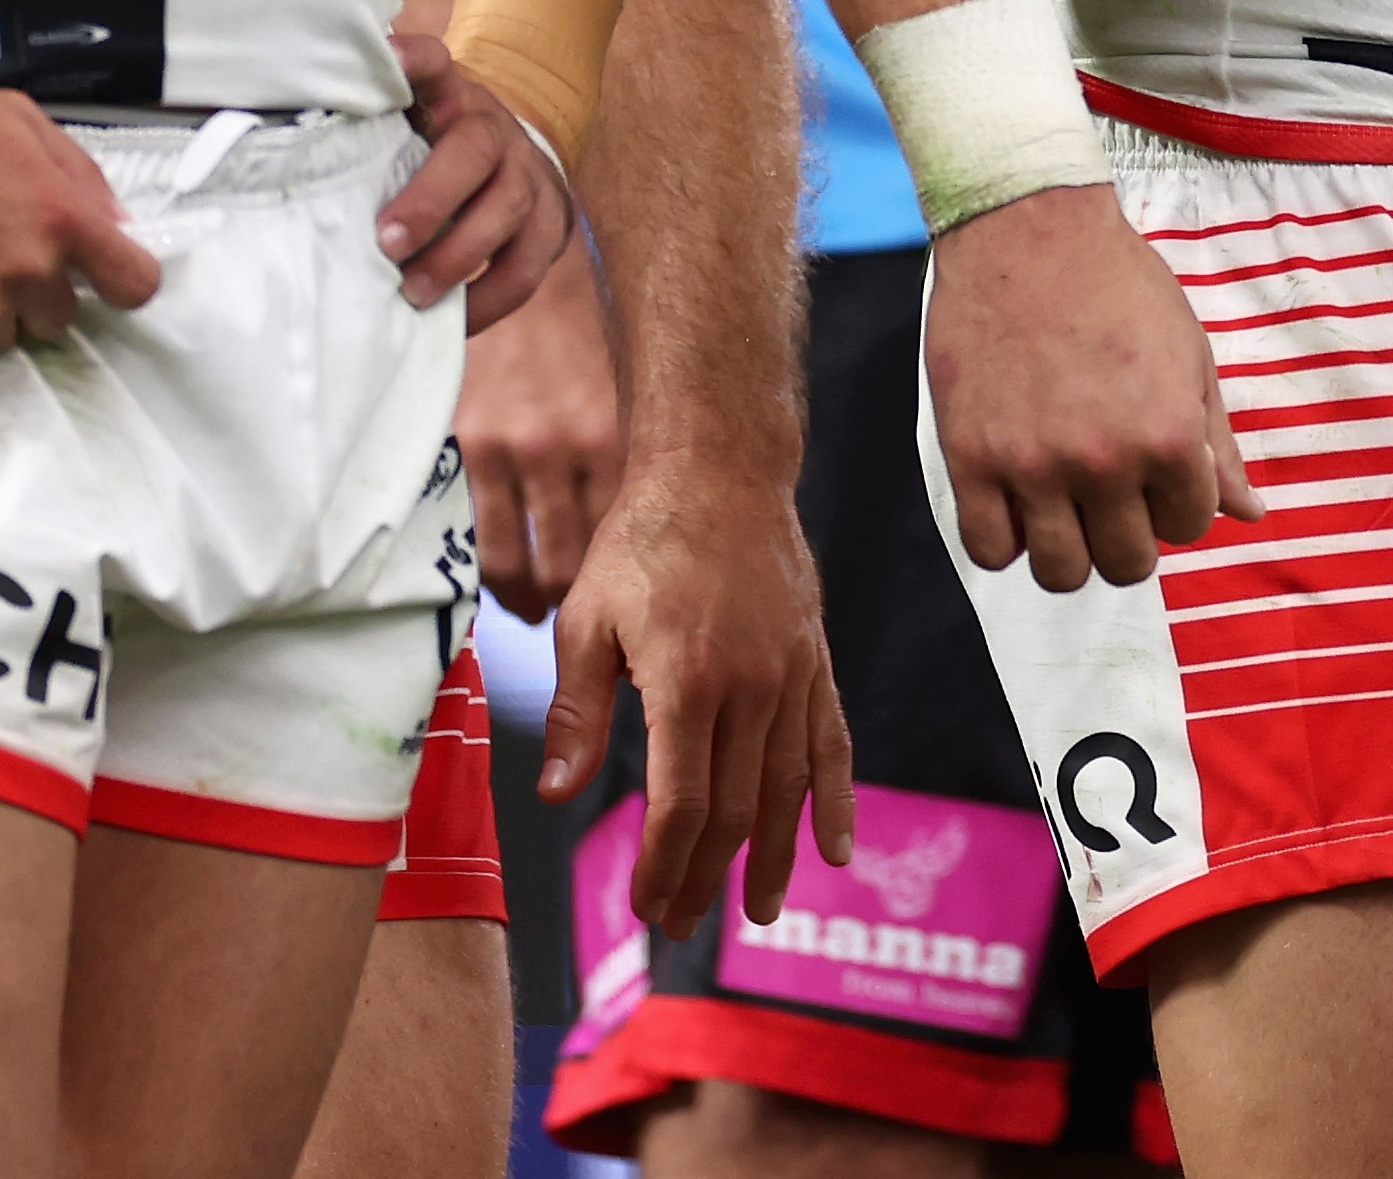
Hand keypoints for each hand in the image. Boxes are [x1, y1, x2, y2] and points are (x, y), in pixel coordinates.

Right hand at [0, 91, 158, 375]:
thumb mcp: (18, 120)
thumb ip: (77, 173)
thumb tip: (115, 223)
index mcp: (61, 219)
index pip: (134, 283)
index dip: (121, 282)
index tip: (101, 278)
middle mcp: (27, 273)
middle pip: (60, 317)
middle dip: (34, 293)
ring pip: (5, 340)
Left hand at [388, 32, 578, 328]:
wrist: (514, 158)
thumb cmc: (431, 150)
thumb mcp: (405, 123)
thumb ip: (365, 129)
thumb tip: (272, 139)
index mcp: (448, 97)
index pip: (433, 63)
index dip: (413, 60)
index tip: (387, 61)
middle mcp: (493, 127)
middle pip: (475, 149)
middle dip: (431, 199)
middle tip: (385, 241)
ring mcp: (528, 172)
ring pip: (509, 207)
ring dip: (458, 255)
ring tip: (411, 291)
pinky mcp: (551, 220)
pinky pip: (528, 266)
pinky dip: (489, 300)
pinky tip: (454, 319)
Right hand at [458, 235, 623, 616]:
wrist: (522, 259)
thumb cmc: (585, 331)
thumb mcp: (623, 392)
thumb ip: (625, 461)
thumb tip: (644, 536)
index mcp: (612, 436)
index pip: (621, 542)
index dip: (624, 585)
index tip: (628, 607)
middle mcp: (560, 449)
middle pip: (570, 566)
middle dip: (576, 606)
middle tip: (580, 624)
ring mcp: (505, 449)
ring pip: (515, 566)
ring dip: (527, 602)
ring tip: (536, 611)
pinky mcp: (460, 443)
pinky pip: (473, 536)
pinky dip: (486, 573)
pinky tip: (500, 579)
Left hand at [538, 446, 856, 938]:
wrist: (719, 471)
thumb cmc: (640, 542)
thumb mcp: (585, 621)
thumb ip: (576, 714)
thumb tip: (555, 795)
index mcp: (687, 679)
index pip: (682, 802)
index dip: (665, 863)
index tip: (645, 906)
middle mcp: (751, 684)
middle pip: (734, 807)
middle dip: (705, 875)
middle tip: (681, 922)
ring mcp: (793, 673)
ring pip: (787, 787)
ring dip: (772, 856)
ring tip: (757, 911)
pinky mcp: (816, 660)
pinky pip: (833, 742)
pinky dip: (836, 799)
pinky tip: (837, 849)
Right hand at [923, 186, 1255, 592]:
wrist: (1028, 230)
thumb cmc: (1118, 284)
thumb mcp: (1189, 354)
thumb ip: (1218, 444)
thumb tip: (1250, 514)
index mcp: (1168, 435)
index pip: (1190, 526)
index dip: (1178, 502)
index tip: (1156, 472)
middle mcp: (1103, 461)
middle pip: (1128, 564)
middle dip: (1129, 536)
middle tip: (1112, 495)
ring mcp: (1032, 465)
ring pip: (1060, 573)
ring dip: (1071, 551)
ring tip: (1065, 507)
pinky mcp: (971, 458)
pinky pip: (990, 550)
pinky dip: (1006, 541)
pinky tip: (1018, 502)